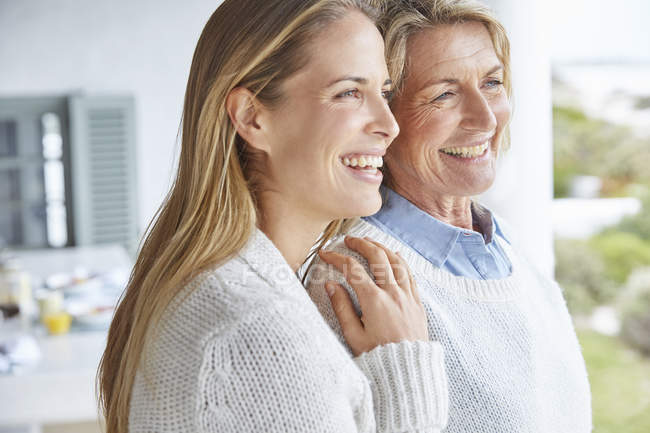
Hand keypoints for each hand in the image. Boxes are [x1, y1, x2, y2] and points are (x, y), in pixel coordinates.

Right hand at [318, 236, 428, 355]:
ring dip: (382, 248)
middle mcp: (393, 293)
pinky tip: (394, 256)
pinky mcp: (417, 301)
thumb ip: (342, 307)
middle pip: (377, 257)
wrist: (408, 370)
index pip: (353, 269)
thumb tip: (332, 285)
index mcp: (374, 300)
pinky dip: (400, 260)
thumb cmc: (379, 356)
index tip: (326, 254)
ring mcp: (407, 295)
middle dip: (361, 244)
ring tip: (370, 242)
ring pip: (396, 261)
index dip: (337, 258)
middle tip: (349, 240)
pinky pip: (410, 273)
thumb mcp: (353, 335)